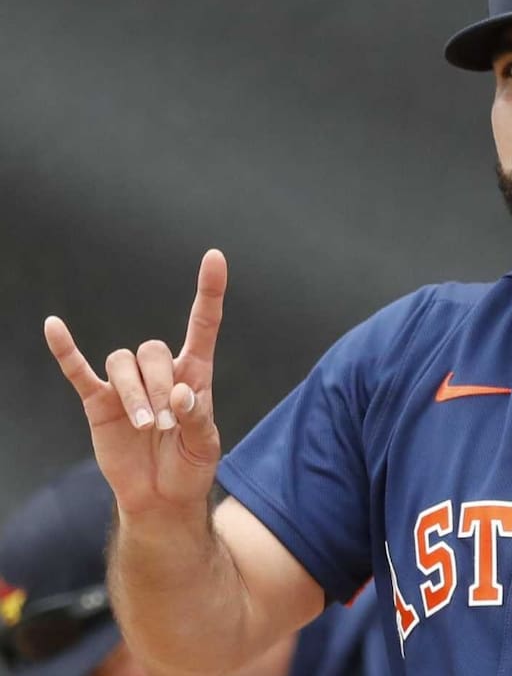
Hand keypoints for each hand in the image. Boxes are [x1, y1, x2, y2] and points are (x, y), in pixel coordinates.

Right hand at [44, 249, 226, 519]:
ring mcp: (126, 385)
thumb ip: (198, 419)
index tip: (214, 257)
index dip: (209, 291)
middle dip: (161, 387)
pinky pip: (78, 370)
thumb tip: (182, 397)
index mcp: (195, 373)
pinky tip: (53, 326)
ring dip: (133, 394)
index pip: (203, 323)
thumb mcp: (206, 445)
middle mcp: (161, 371)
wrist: (162, 497)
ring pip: (122, 363)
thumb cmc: (190, 466)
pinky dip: (65, 350)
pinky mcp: (98, 403)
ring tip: (146, 426)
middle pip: (153, 350)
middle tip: (168, 426)